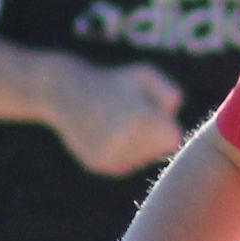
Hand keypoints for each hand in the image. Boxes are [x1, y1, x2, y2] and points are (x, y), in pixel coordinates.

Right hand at [47, 59, 185, 176]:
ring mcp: (110, 156)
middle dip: (151, 135)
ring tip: (116, 121)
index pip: (172, 138)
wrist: (64, 91)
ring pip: (141, 160)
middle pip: (158, 151)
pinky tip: (105, 133)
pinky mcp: (98, 165)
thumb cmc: (112, 81)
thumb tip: (174, 134)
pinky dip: (120, 151)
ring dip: (137, 144)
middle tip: (129, 113)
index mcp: (141, 120)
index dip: (164, 123)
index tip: (148, 109)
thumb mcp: (146, 76)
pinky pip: (124, 164)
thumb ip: (171, 96)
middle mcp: (125, 142)